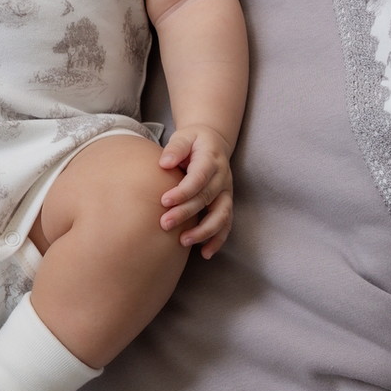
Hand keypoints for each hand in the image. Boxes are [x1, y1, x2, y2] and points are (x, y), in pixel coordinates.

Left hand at [158, 125, 233, 258]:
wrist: (213, 142)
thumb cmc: (193, 141)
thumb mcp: (184, 137)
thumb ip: (175, 148)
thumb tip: (164, 163)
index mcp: (211, 159)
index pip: (199, 178)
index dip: (183, 191)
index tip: (164, 201)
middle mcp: (222, 177)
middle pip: (205, 199)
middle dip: (186, 213)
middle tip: (164, 224)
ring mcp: (226, 192)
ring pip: (220, 215)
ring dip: (203, 231)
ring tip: (183, 241)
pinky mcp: (226, 203)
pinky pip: (226, 224)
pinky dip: (218, 240)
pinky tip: (205, 253)